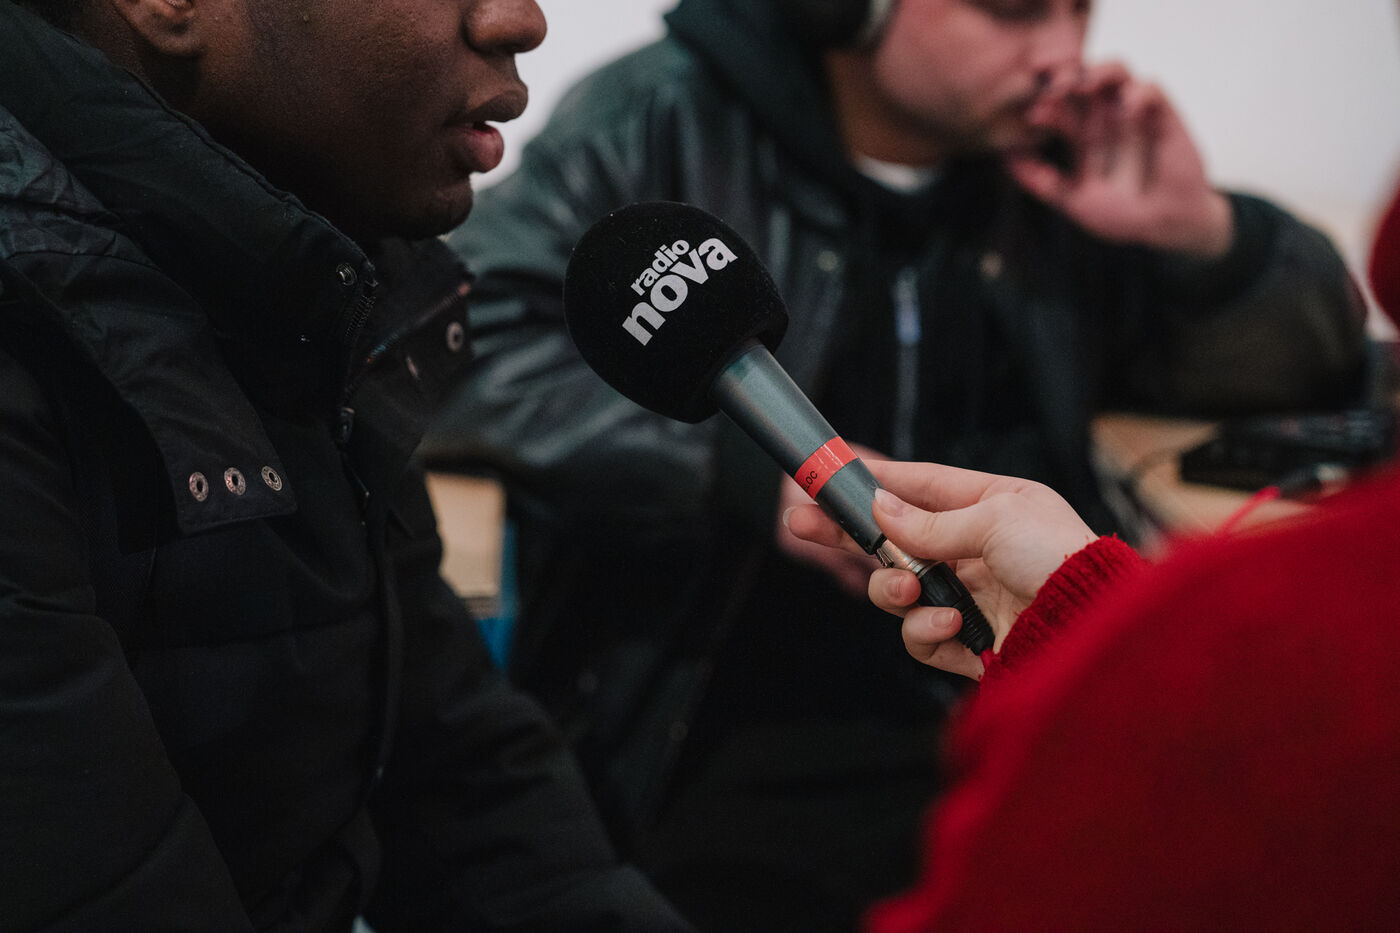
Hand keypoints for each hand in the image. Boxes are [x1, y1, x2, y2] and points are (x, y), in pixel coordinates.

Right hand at [784, 461, 1095, 678]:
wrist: (1093, 629)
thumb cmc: (1064, 560)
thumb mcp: (997, 519)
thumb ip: (931, 521)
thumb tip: (882, 510)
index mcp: (992, 506)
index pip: (921, 487)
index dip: (877, 481)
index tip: (834, 473)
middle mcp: (976, 550)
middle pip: (894, 540)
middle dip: (849, 533)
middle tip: (801, 522)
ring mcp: (970, 596)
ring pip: (900, 591)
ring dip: (896, 590)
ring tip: (912, 591)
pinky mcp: (967, 641)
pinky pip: (921, 635)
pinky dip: (927, 631)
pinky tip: (951, 626)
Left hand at [1006, 62, 1233, 259]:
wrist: (1165, 226)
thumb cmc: (1122, 214)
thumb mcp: (1072, 201)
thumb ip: (1040, 180)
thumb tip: (1004, 158)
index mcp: (1082, 134)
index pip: (1059, 106)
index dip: (1044, 103)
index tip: (1032, 115)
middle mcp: (1106, 118)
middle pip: (1083, 80)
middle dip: (1066, 78)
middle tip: (1052, 89)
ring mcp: (1134, 114)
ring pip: (1116, 72)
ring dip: (1098, 72)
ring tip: (1083, 85)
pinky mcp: (1164, 116)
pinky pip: (1151, 88)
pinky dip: (1138, 92)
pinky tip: (1124, 107)